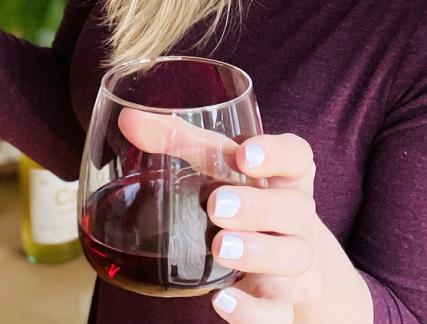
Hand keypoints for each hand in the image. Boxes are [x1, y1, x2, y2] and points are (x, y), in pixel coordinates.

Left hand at [117, 109, 321, 322]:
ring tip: (220, 248)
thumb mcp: (213, 163)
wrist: (275, 250)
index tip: (245, 155)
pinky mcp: (279, 295)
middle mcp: (296, 213)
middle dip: (258, 207)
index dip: (277, 153)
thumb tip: (128, 121)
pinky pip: (279, 310)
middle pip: (296, 208)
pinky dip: (254, 312)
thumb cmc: (238, 190)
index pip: (297, 156)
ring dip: (259, 252)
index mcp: (285, 174)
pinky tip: (223, 303)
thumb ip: (176, 140)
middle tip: (217, 206)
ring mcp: (291, 256)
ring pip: (294, 256)